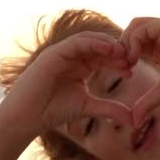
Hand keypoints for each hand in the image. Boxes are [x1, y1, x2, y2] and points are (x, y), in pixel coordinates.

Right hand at [0, 31, 133, 133]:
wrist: (26, 118)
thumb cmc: (53, 111)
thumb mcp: (88, 107)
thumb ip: (110, 109)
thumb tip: (133, 118)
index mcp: (80, 67)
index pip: (103, 57)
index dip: (118, 61)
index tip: (132, 70)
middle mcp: (71, 57)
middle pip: (98, 47)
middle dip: (115, 51)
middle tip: (131, 58)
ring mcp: (61, 53)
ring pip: (88, 40)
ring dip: (106, 44)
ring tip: (121, 51)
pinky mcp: (53, 54)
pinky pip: (76, 43)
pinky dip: (92, 43)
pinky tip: (107, 49)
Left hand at [120, 17, 159, 125]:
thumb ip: (147, 102)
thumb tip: (133, 121)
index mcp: (159, 47)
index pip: (132, 43)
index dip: (123, 55)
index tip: (124, 73)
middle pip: (131, 31)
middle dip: (121, 47)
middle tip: (122, 67)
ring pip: (135, 25)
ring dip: (126, 42)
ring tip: (129, 63)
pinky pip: (143, 27)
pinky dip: (134, 41)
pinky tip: (136, 59)